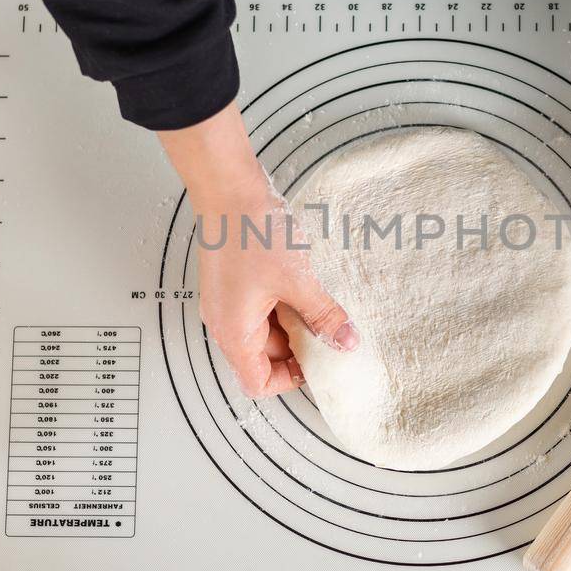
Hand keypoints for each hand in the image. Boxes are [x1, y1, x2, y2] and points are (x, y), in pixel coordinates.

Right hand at [158, 104, 357, 395]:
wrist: (228, 187)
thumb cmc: (251, 233)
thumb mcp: (298, 280)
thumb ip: (323, 316)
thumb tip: (346, 341)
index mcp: (234, 332)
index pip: (258, 383)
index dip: (290, 381)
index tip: (320, 363)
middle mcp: (225, 322)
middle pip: (263, 358)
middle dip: (298, 348)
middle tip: (329, 331)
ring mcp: (228, 302)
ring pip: (264, 331)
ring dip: (293, 324)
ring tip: (319, 304)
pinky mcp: (234, 282)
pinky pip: (260, 307)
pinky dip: (284, 304)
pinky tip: (304, 286)